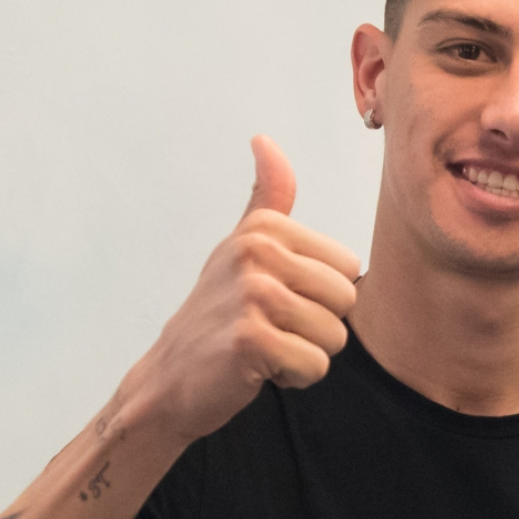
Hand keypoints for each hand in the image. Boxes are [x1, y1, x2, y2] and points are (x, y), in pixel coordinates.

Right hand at [130, 135, 360, 443]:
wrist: (170, 378)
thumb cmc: (216, 315)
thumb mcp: (240, 246)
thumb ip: (267, 198)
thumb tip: (264, 140)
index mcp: (264, 228)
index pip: (348, 267)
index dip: (321, 296)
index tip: (277, 303)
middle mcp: (256, 252)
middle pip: (346, 300)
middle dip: (318, 327)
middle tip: (271, 329)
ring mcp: (252, 294)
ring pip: (334, 336)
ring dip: (305, 354)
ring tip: (265, 347)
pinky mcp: (250, 339)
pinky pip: (315, 365)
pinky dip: (294, 377)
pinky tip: (258, 368)